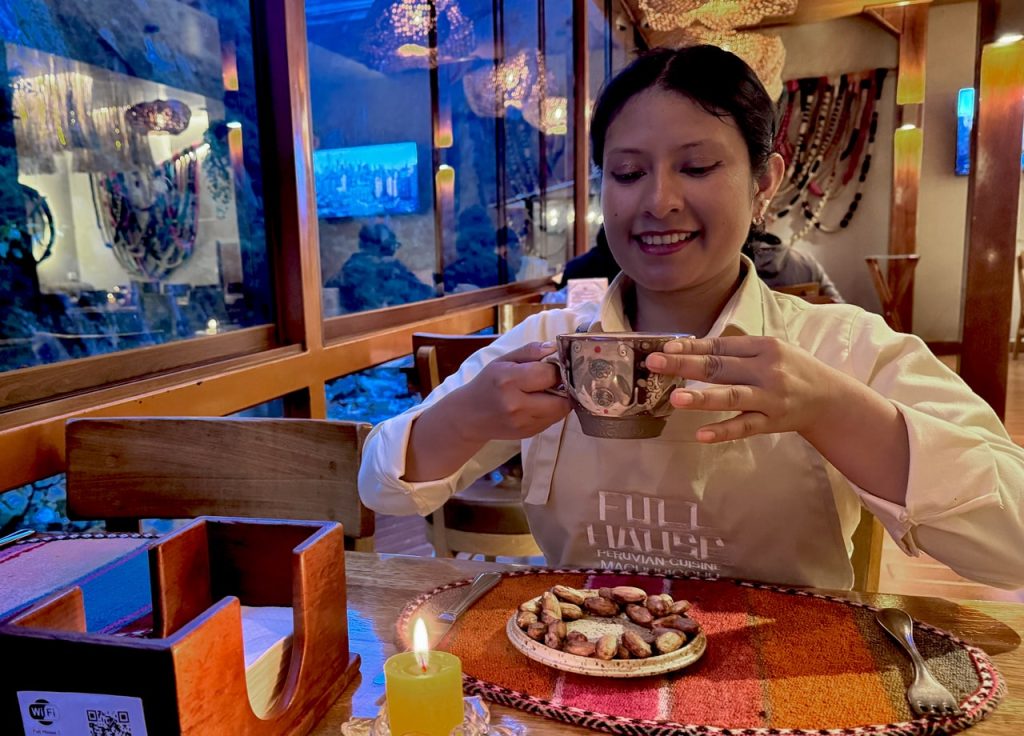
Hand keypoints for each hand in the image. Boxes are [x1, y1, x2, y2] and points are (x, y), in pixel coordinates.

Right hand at [456, 341, 571, 440]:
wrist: (469, 416)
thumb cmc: (487, 383)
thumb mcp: (503, 360)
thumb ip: (530, 351)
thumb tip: (555, 347)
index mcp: (509, 381)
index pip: (549, 374)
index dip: (557, 368)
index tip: (554, 365)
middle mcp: (517, 405)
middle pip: (561, 398)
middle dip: (564, 387)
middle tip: (556, 380)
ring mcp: (523, 423)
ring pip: (561, 411)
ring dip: (561, 399)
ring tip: (548, 390)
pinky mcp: (529, 433)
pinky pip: (553, 420)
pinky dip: (553, 410)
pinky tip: (540, 402)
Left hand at [645, 336, 841, 442]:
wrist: (830, 399)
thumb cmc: (792, 370)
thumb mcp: (770, 351)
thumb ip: (737, 351)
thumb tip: (693, 348)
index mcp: (762, 348)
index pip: (720, 346)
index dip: (692, 347)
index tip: (665, 347)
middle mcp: (766, 370)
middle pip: (720, 367)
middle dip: (685, 364)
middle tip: (654, 363)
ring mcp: (769, 398)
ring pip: (732, 397)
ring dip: (703, 398)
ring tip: (676, 398)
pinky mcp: (772, 422)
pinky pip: (745, 427)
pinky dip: (723, 431)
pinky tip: (701, 434)